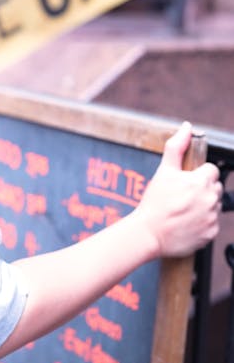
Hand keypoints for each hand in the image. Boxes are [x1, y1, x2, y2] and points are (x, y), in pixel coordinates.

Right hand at [134, 121, 221, 258]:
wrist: (148, 234)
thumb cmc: (154, 203)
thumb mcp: (163, 171)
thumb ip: (177, 147)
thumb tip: (186, 128)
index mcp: (201, 181)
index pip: (211, 171)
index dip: (198, 175)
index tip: (186, 184)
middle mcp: (210, 199)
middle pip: (214, 188)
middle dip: (202, 190)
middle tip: (183, 198)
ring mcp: (211, 217)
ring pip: (214, 206)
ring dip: (203, 206)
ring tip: (184, 211)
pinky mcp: (211, 233)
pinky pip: (212, 224)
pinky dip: (202, 224)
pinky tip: (187, 223)